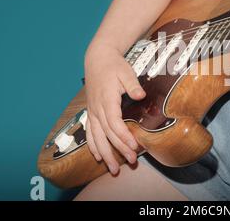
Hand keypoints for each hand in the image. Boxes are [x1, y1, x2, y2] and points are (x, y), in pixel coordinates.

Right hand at [84, 45, 145, 173]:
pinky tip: (97, 156)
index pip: (114, 123)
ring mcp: (92, 111)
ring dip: (105, 153)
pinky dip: (93, 145)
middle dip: (118, 150)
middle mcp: (97, 108)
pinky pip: (89, 132)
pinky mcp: (91, 112)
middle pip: (107, 134)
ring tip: (112, 169)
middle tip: (131, 161)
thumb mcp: (126, 72)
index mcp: (106, 100)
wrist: (98, 59)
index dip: (123, 136)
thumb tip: (140, 95)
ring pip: (96, 137)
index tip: (134, 146)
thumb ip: (132, 85)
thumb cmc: (114, 66)